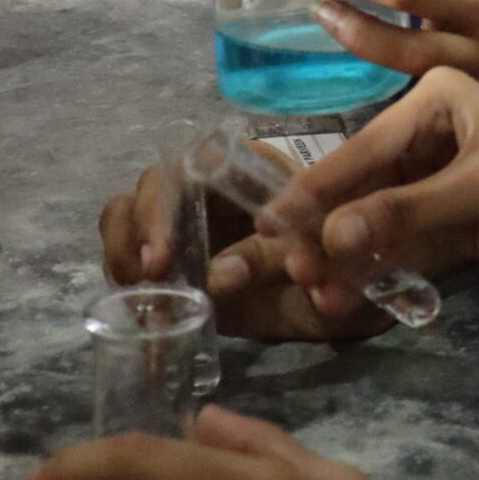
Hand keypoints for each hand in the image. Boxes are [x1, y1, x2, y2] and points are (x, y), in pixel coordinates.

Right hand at [99, 151, 390, 340]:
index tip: (164, 256)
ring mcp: (188, 228)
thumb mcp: (319, 257)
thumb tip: (221, 274)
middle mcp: (210, 191)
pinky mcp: (177, 268)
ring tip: (145, 298)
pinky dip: (127, 286)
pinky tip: (147, 315)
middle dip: (137, 231)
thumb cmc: (341, 259)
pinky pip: (134, 264)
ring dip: (124, 255)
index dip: (164, 203)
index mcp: (247, 169)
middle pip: (148, 188)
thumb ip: (275, 259)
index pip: (188, 164)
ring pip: (128, 220)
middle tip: (152, 278)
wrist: (354, 298)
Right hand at [264, 66, 478, 302]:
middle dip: (323, 230)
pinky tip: (345, 295)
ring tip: (318, 296)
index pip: (361, 148)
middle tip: (288, 273)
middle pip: (359, 185)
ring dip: (345, 255)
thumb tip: (326, 237)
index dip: (314, 192)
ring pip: (373, 218)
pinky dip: (373, 266)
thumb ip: (402, 215)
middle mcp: (430, 130)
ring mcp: (441, 177)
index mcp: (436, 96)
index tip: (268, 229)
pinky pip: (398, 242)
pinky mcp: (454, 219)